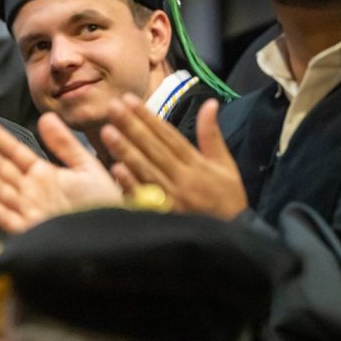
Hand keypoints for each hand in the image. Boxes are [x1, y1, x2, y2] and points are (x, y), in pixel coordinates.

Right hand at [0, 113, 122, 233]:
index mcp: (43, 175)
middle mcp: (31, 192)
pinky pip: (8, 219)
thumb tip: (45, 117)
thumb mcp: (87, 168)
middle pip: (0, 168)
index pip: (14, 152)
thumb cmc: (103, 204)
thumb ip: (65, 144)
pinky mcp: (32, 231)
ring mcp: (29, 211)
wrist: (115, 236)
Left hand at [100, 95, 247, 219]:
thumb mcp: (225, 166)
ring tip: (107, 132)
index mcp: (197, 165)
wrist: (233, 239)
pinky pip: (145, 198)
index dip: (148, 117)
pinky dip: (131, 184)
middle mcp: (183, 179)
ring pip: (146, 170)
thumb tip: (211, 103)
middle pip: (154, 149)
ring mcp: (172, 198)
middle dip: (132, 126)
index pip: (168, 136)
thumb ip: (212, 135)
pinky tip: (115, 170)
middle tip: (112, 107)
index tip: (129, 100)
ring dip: (126, 151)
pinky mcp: (164, 216)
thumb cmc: (227, 200)